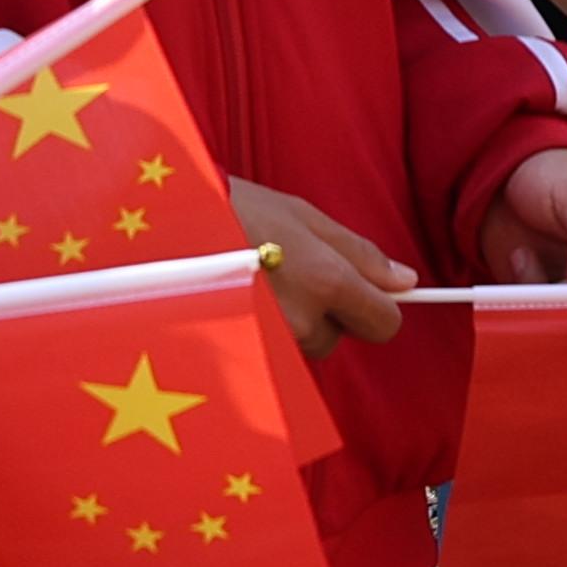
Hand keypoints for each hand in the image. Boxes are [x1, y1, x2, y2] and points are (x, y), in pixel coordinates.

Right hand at [236, 180, 416, 356]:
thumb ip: (360, 254)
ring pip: (301, 347)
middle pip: (337, 337)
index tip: (366, 295)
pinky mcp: (236, 356)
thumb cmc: (234, 210)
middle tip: (289, 275)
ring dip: (292, 325)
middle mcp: (300, 322)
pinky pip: (270, 353)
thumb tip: (405, 282)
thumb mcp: (304, 217)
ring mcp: (266, 344)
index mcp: (326, 282)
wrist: (161, 225)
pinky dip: (264, 333)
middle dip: (325, 314)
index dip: (377, 308)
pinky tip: (241, 301)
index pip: (384, 324)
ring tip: (258, 284)